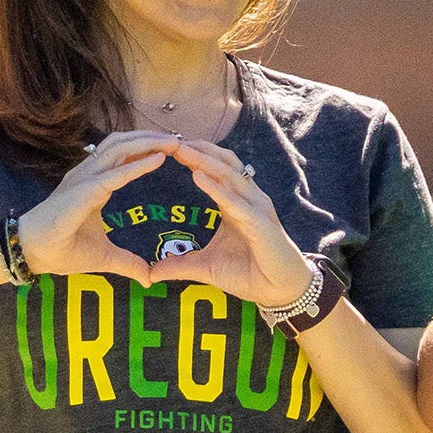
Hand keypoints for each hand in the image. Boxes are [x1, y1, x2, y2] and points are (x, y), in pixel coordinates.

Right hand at [18, 131, 182, 284]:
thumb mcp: (105, 257)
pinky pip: (112, 175)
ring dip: (148, 144)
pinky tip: (158, 161)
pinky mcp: (81, 193)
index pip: (123, 155)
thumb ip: (128, 263)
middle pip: (124, 144)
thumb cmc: (62, 249)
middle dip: (152, 138)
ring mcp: (83, 180)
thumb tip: (148, 278)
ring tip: (174, 144)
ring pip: (118, 150)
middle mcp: (89, 174)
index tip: (173, 149)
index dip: (147, 148)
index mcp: (95, 183)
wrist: (32, 255)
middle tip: (181, 140)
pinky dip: (136, 166)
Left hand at [146, 138, 313, 305]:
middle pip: (223, 165)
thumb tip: (152, 272)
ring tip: (180, 150)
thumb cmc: (250, 274)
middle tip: (170, 140)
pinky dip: (216, 189)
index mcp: (236, 204)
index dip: (194, 157)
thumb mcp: (207, 268)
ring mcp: (256, 210)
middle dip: (198, 150)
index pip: (216, 171)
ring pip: (230, 176)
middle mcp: (249, 200)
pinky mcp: (260, 225)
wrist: (279, 292)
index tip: (167, 149)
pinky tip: (197, 177)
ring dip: (204, 161)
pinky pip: (236, 202)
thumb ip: (180, 265)